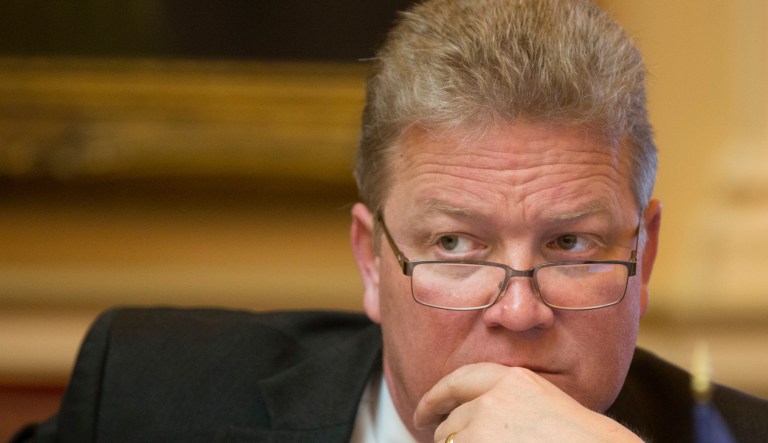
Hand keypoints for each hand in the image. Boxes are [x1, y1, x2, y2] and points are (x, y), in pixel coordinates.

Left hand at [413, 363, 641, 442]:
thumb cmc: (581, 440)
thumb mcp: (543, 404)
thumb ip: (508, 402)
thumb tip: (471, 416)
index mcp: (513, 380)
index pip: (460, 381)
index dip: (435, 398)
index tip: (423, 412)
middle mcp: (494, 399)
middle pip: (451, 419)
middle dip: (449, 436)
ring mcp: (484, 428)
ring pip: (451, 442)